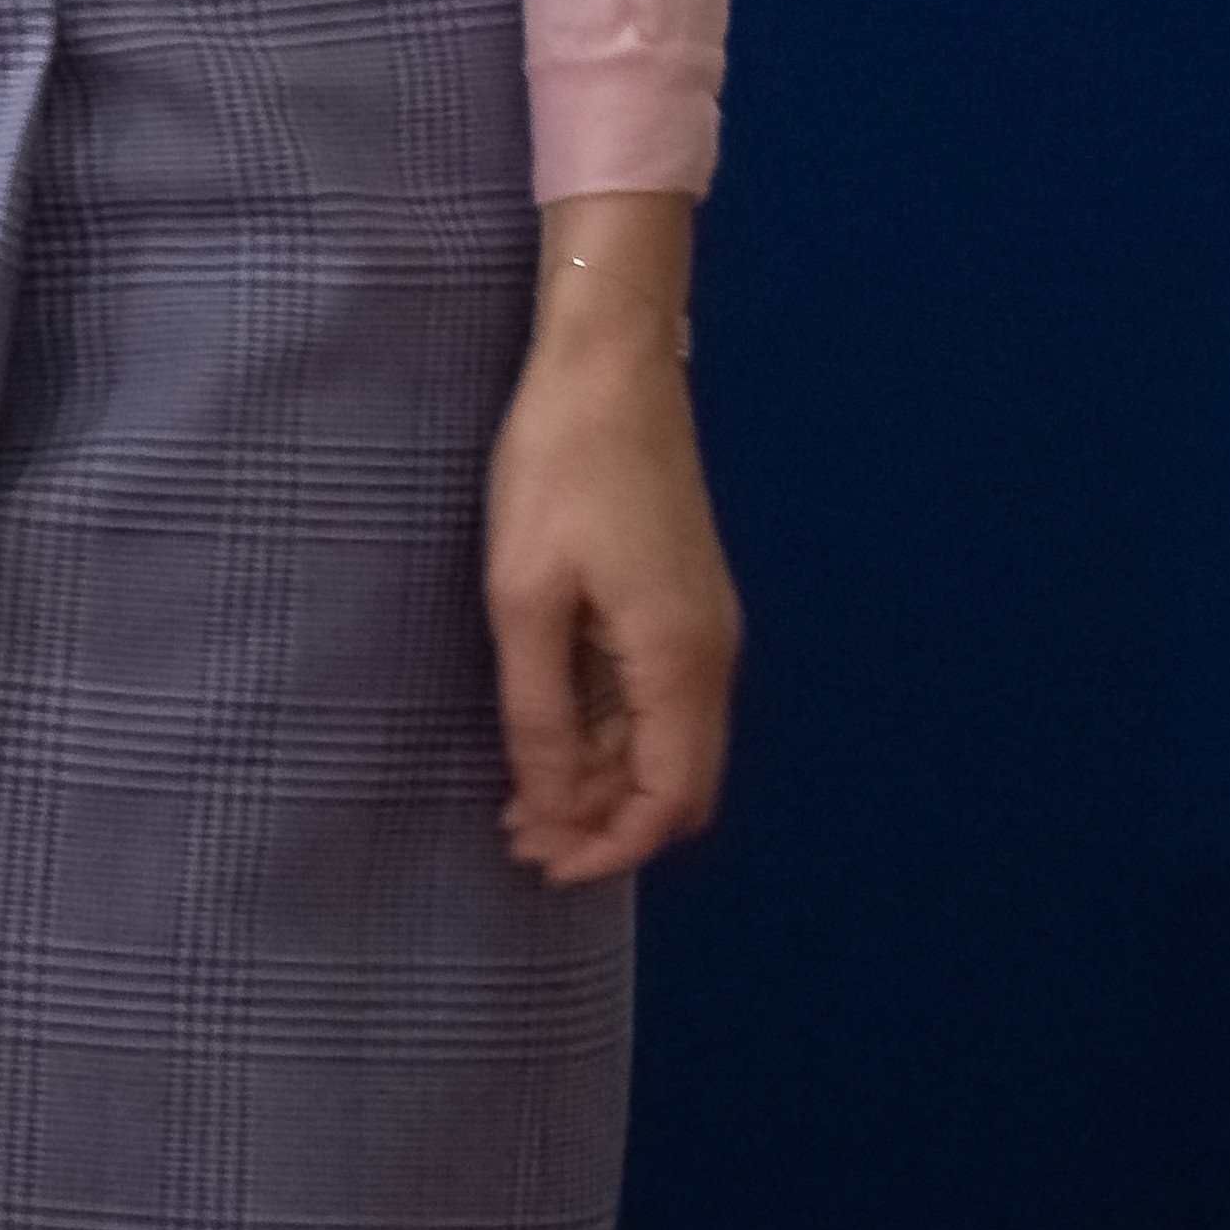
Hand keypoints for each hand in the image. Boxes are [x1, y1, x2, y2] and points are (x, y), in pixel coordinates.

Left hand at [485, 207, 737, 882]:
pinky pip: (657, 698)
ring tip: (521, 799)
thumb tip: (552, 805)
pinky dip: (612, 732)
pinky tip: (552, 733)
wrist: (609, 364)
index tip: (543, 866)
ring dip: (604, 779)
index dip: (610, 848)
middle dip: (607, 824)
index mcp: (679, 662)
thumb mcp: (525, 597)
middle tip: (523, 839)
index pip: (667, 801)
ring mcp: (702, 626)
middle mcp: (709, 655)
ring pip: (666, 743)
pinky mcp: (683, 600)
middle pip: (677, 784)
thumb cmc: (560, 470)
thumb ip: (541, 711)